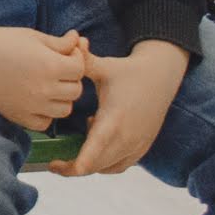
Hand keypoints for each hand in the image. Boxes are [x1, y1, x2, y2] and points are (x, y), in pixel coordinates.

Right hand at [0, 19, 93, 131]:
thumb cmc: (2, 41)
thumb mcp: (35, 37)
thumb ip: (61, 43)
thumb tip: (79, 40)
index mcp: (50, 65)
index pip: (80, 69)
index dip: (76, 59)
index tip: (65, 54)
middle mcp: (43, 89)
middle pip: (76, 91)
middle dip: (70, 79)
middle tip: (56, 69)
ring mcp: (31, 106)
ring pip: (64, 109)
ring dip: (61, 98)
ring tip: (48, 85)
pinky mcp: (18, 116)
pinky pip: (44, 123)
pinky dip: (45, 114)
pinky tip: (36, 100)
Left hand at [59, 39, 188, 176]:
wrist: (162, 76)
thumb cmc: (129, 71)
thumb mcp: (104, 67)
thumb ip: (83, 62)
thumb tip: (70, 46)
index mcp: (113, 122)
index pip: (88, 160)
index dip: (68, 168)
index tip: (52, 164)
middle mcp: (126, 139)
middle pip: (93, 168)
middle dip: (73, 166)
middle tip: (57, 157)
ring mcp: (136, 145)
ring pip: (106, 169)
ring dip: (90, 162)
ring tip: (84, 138)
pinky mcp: (142, 147)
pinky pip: (119, 166)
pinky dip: (105, 162)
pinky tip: (99, 141)